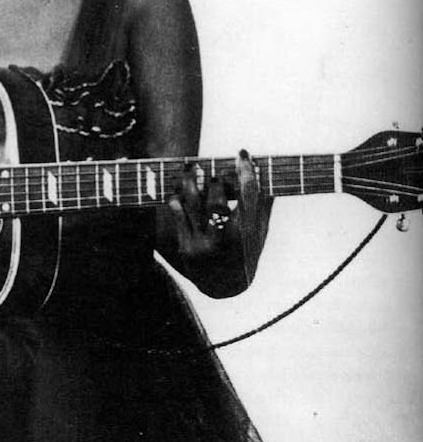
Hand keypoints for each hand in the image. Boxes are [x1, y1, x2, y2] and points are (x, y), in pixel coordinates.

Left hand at [166, 150, 270, 296]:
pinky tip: (178, 190)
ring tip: (192, 168)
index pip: (248, 198)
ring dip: (191, 182)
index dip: (245, 173)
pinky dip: (177, 199)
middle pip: (216, 201)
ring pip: (193, 205)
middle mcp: (224, 241)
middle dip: (215, 182)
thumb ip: (262, 205)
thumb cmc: (246, 253)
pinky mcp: (186, 248)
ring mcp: (203, 245)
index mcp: (247, 235)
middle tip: (214, 172)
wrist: (225, 287)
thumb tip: (265, 171)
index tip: (242, 154)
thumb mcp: (260, 233)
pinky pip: (178, 216)